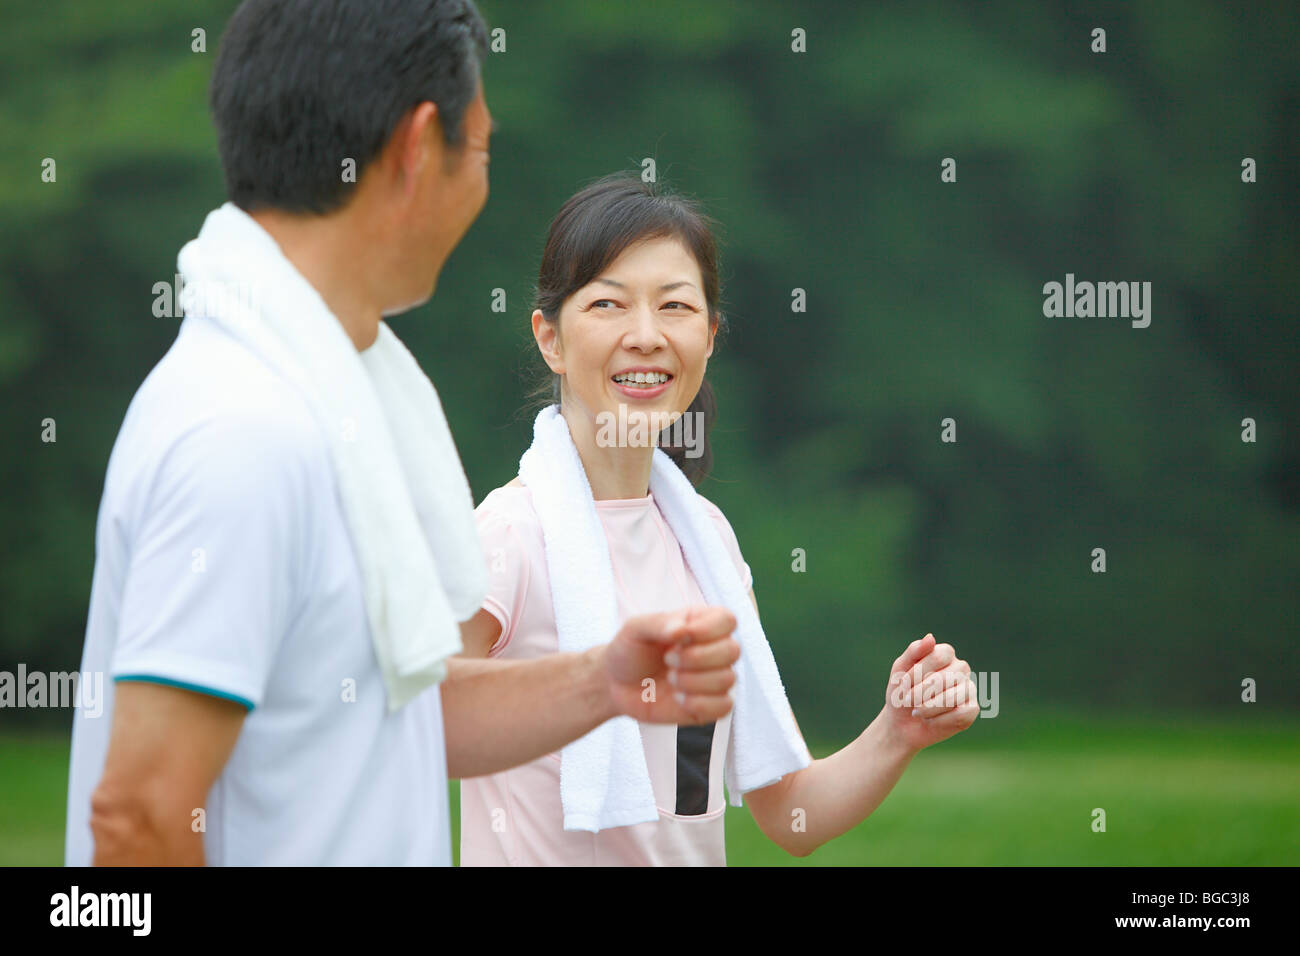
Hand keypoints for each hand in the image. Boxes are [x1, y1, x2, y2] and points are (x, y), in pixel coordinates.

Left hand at [602, 606, 739, 724]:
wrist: (616, 684)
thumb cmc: (630, 650)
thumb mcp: (636, 628)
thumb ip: (660, 623)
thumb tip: (682, 630)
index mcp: (701, 623)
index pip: (727, 620)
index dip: (707, 630)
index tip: (678, 638)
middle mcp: (713, 649)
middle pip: (732, 651)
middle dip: (696, 658)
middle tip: (668, 660)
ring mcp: (713, 678)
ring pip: (727, 679)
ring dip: (692, 681)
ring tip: (670, 679)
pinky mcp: (709, 705)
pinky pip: (723, 707)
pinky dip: (699, 704)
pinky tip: (678, 699)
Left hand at [880, 633, 978, 754]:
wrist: (902, 723)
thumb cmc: (902, 692)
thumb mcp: (901, 669)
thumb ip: (914, 651)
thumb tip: (931, 637)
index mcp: (946, 653)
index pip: (939, 656)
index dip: (919, 672)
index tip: (903, 683)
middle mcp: (961, 668)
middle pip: (944, 678)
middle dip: (919, 693)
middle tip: (906, 701)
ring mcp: (969, 688)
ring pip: (952, 697)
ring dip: (928, 708)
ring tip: (917, 711)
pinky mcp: (972, 709)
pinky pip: (960, 714)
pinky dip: (939, 720)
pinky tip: (930, 720)